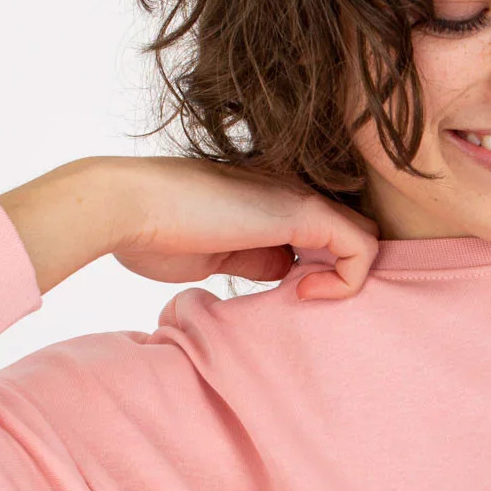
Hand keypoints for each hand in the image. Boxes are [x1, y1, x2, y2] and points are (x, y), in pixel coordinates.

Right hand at [0, 156, 379, 300]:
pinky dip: (347, 279)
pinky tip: (305, 293)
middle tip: (305, 299)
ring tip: (305, 297)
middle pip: (353, 229)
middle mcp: (290, 191)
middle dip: (342, 271)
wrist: (125, 207)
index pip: (326, 232)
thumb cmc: (153, 232)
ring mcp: (298, 197)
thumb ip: (254, 259)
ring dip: (347, 277)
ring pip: (366, 235)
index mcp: (269, 200)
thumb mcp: (215, 254)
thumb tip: (281, 270)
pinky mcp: (302, 210)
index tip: (294, 298)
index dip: (324, 269)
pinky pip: (361, 246)